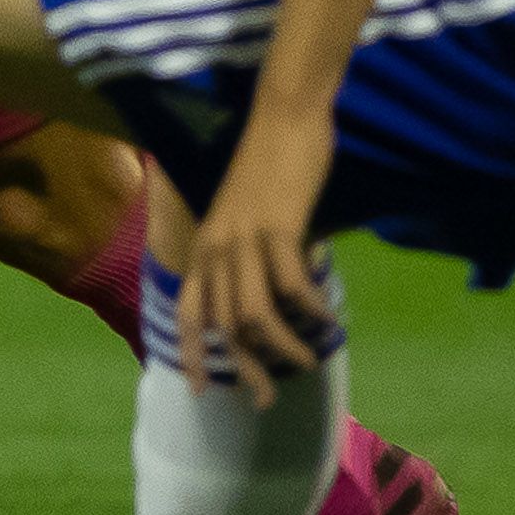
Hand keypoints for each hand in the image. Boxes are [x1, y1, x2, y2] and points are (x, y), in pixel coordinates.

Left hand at [172, 112, 339, 403]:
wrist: (283, 118)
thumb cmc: (269, 168)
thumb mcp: (245, 219)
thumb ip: (247, 259)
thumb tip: (264, 306)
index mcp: (204, 246)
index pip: (188, 311)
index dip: (189, 353)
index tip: (199, 391)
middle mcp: (215, 246)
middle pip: (223, 325)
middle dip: (246, 368)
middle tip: (267, 397)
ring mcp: (243, 237)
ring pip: (254, 313)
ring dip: (282, 346)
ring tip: (308, 359)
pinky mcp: (276, 226)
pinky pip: (291, 285)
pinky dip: (309, 309)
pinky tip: (326, 317)